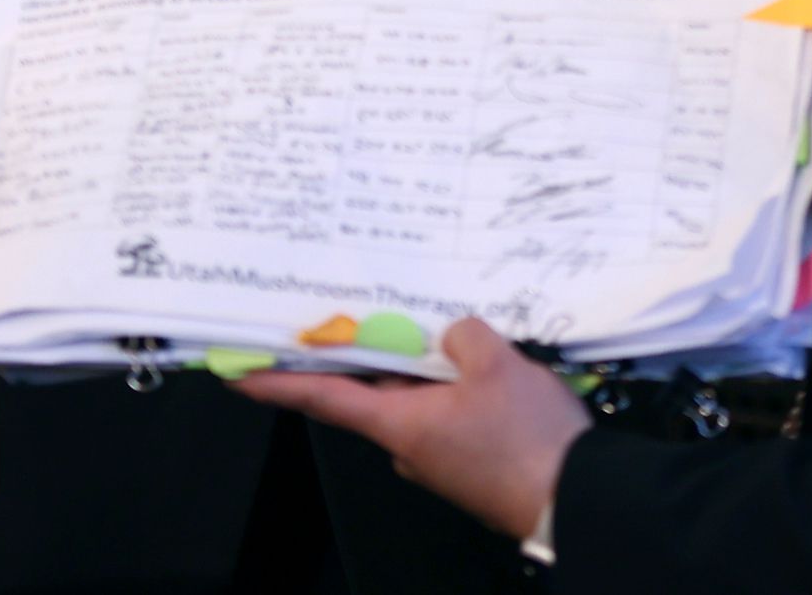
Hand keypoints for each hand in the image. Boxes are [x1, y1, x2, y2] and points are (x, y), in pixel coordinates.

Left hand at [237, 318, 591, 541]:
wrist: (574, 500)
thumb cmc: (527, 439)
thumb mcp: (496, 364)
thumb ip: (462, 336)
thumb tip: (453, 335)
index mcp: (399, 424)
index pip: (323, 398)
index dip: (277, 383)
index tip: (237, 375)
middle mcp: (407, 445)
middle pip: (376, 390)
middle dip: (374, 352)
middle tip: (364, 312)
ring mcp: (438, 458)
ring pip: (417, 400)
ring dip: (422, 367)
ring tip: (444, 326)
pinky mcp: (467, 464)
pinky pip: (446, 415)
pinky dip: (450, 387)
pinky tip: (479, 364)